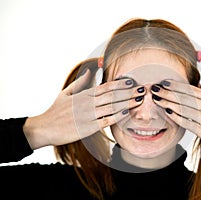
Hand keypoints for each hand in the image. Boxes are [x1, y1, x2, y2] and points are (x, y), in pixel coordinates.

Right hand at [24, 69, 144, 149]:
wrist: (44, 128)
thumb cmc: (55, 111)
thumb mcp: (65, 94)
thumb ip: (79, 83)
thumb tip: (89, 71)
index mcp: (83, 95)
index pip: (105, 87)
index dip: (120, 84)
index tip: (131, 81)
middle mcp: (87, 104)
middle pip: (112, 96)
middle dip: (128, 92)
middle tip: (142, 89)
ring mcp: (88, 116)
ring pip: (111, 107)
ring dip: (126, 103)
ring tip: (139, 100)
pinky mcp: (88, 128)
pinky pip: (105, 121)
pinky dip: (116, 117)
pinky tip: (126, 113)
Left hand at [151, 75, 200, 163]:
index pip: (191, 89)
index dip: (176, 85)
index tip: (164, 82)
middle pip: (184, 97)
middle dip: (167, 92)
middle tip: (154, 89)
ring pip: (184, 108)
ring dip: (168, 103)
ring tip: (156, 99)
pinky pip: (187, 123)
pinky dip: (177, 117)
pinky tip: (168, 112)